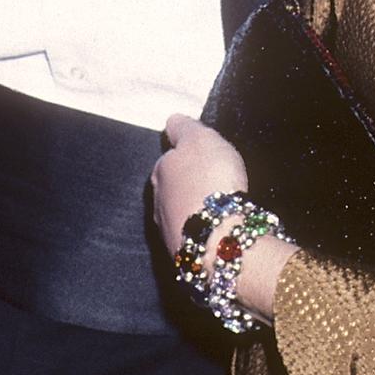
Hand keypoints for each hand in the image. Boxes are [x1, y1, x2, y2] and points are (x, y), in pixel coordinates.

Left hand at [151, 114, 247, 257]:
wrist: (216, 236)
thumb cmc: (210, 181)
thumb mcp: (200, 140)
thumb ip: (184, 128)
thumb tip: (171, 120)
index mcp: (160, 171)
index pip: (168, 159)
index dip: (186, 158)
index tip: (203, 161)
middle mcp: (157, 201)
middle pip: (171, 189)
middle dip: (186, 187)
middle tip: (209, 186)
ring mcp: (168, 230)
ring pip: (179, 215)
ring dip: (192, 212)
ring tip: (214, 211)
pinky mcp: (183, 254)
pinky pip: (192, 236)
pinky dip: (201, 232)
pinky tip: (215, 232)